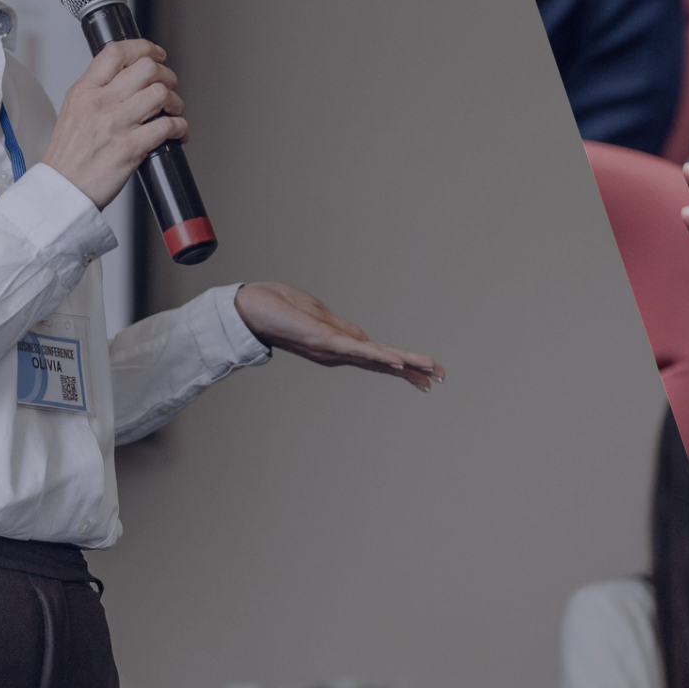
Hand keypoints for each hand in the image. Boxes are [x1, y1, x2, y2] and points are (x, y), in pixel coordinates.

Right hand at [41, 40, 186, 208]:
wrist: (62, 189)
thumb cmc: (69, 156)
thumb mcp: (73, 111)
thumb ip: (97, 91)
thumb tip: (127, 79)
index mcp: (84, 90)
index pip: (116, 52)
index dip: (144, 48)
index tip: (156, 54)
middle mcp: (100, 102)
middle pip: (146, 68)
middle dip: (166, 75)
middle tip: (168, 88)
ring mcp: (116, 124)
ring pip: (161, 93)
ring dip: (176, 102)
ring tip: (173, 112)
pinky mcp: (131, 147)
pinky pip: (168, 126)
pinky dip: (180, 128)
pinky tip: (177, 133)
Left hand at [233, 281, 442, 391]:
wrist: (247, 309)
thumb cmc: (276, 308)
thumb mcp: (317, 315)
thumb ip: (340, 327)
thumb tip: (362, 338)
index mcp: (338, 345)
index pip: (378, 357)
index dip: (405, 366)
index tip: (428, 375)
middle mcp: (338, 353)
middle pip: (383, 363)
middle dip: (413, 371)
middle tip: (441, 379)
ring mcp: (332, 349)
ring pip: (376, 358)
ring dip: (405, 364)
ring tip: (430, 370)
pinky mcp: (324, 340)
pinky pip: (356, 350)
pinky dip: (378, 355)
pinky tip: (396, 361)